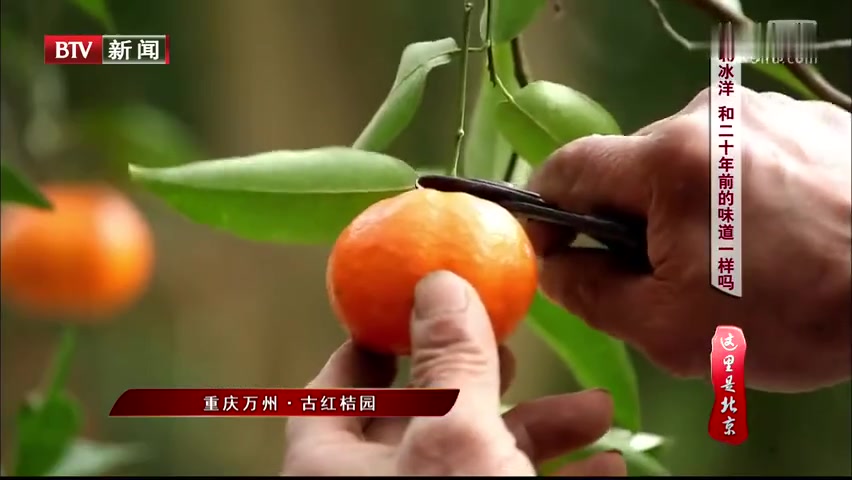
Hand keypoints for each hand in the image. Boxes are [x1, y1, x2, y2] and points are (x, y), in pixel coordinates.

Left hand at [283, 271, 625, 475]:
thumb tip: (438, 278)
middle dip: (485, 375)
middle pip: (427, 412)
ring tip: (595, 409)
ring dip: (542, 428)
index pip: (341, 382)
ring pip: (480, 455)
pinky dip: (558, 474)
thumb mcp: (453, 432)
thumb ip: (448, 356)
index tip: (424, 302)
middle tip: (514, 344)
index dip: (380, 336)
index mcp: (332, 462)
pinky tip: (605, 463)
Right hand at [525, 88, 850, 392]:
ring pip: (682, 165)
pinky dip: (731, 196)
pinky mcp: (805, 121)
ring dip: (682, 211)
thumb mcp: (674, 329)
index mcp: (666, 160)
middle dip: (625, 224)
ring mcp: (761, 113)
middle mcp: (707, 118)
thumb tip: (554, 268)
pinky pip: (735, 157)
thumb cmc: (800, 310)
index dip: (543, 212)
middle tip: (658, 279)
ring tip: (731, 263)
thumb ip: (594, 296)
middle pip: (627, 169)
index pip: (565, 167)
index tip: (552, 251)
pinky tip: (770, 238)